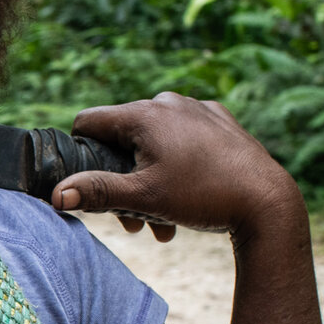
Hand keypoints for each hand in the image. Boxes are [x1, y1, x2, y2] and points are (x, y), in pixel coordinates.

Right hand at [57, 93, 300, 242]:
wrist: (267, 201)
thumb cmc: (203, 196)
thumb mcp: (144, 197)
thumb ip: (96, 192)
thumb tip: (56, 195)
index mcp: (144, 113)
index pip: (88, 122)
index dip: (80, 153)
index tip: (91, 184)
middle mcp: (168, 102)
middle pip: (122, 138)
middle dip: (122, 180)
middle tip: (133, 221)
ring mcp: (197, 109)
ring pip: (154, 142)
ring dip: (149, 180)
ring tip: (162, 220)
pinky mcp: (219, 121)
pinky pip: (183, 139)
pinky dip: (177, 165)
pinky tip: (189, 193)